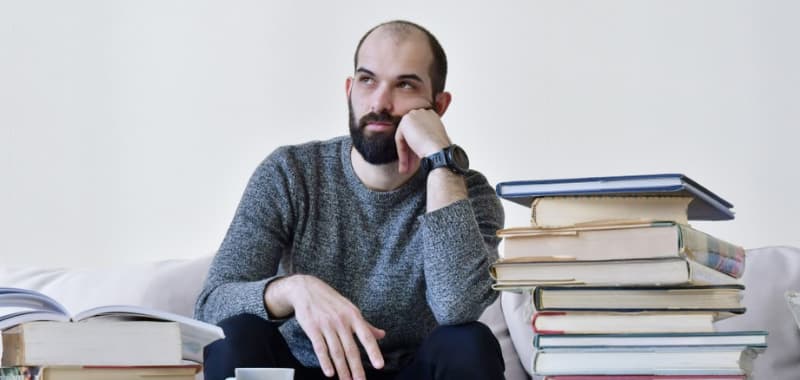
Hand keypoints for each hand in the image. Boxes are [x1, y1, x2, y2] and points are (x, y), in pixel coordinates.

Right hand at [267, 275, 384, 379]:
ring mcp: (327, 325)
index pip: (366, 337)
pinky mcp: (313, 329)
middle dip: (357, 368)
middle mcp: (342, 321)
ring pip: (336, 352)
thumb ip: (366, 325)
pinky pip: (320, 348)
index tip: (379, 366)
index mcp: (354, 316)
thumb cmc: (331, 301)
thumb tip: (382, 335)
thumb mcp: (351, 309)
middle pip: (351, 349)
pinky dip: (325, 362)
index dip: (373, 352)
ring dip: (342, 370)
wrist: (306, 289)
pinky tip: (330, 373)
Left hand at [394, 108, 450, 173]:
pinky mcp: (406, 121)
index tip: (415, 161)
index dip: (416, 147)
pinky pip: (399, 138)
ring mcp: (414, 115)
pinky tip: (404, 164)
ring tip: (405, 170)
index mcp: (432, 116)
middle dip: (409, 153)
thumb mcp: (433, 142)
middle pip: (410, 135)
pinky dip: (402, 152)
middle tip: (409, 167)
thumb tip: (413, 147)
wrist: (439, 150)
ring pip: (405, 138)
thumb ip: (423, 139)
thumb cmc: (440, 150)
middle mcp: (423, 112)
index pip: (419, 132)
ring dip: (405, 156)